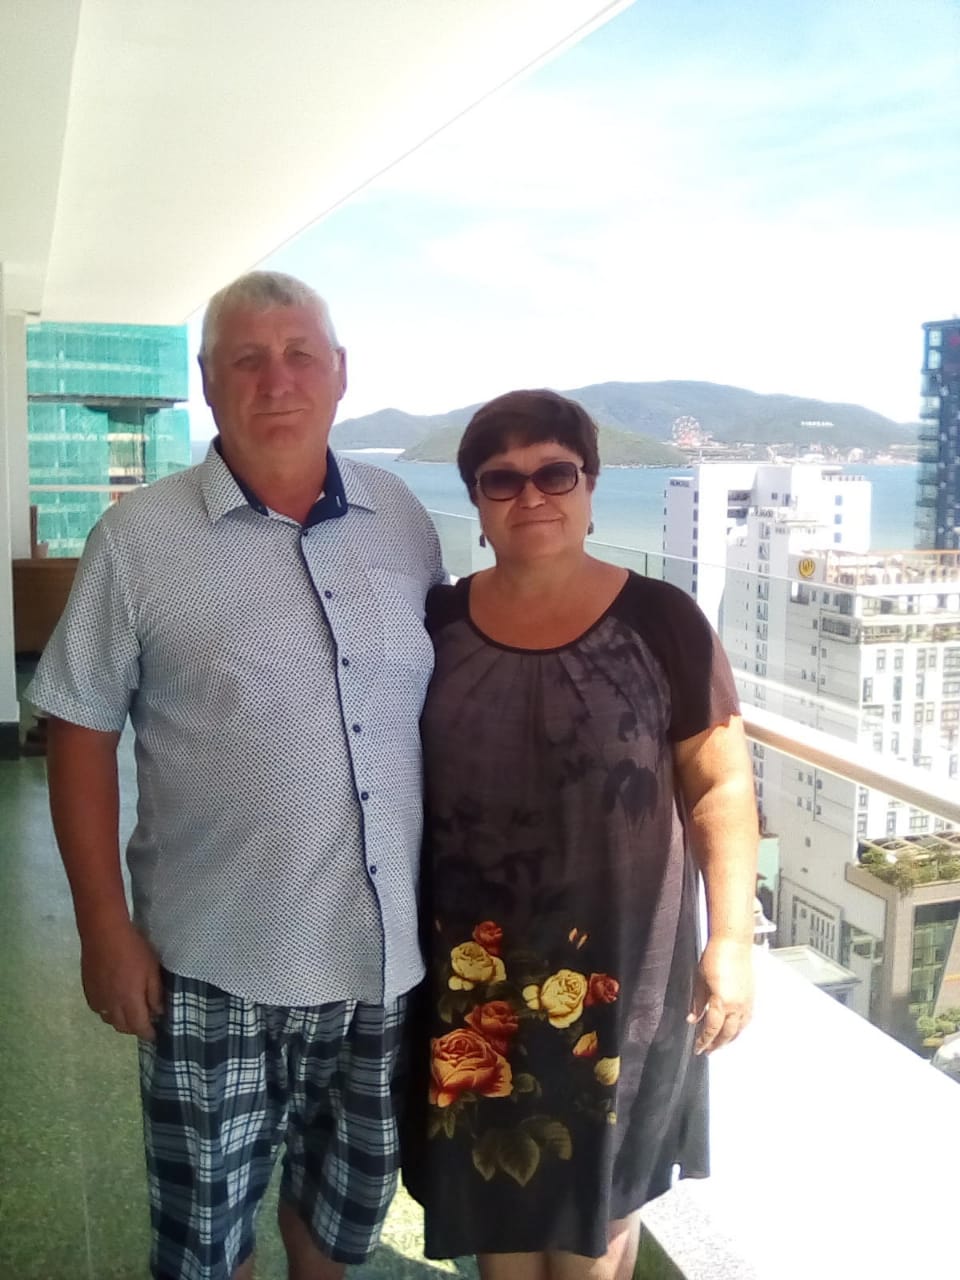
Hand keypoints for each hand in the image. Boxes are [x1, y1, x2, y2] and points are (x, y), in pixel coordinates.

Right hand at [80, 920, 163, 1039]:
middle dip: (134, 1028)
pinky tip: (113, 1001)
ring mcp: (98, 999)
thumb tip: (158, 1012)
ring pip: (109, 1020)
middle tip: (144, 1022)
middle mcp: (112, 1005)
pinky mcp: (88, 991)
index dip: (147, 1033)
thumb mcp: (152, 969)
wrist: (104, 934)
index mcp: (130, 1000)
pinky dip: (108, 1011)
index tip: (154, 1035)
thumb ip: (155, 993)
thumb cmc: (133, 949)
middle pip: (122, 1027)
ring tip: (129, 1011)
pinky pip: (98, 1009)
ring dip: (121, 1020)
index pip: (139, 1026)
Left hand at [687, 936, 753, 1054]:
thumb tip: (693, 1019)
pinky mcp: (751, 998)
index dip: (704, 1041)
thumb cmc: (715, 957)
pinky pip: (746, 1020)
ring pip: (738, 1029)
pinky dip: (738, 1029)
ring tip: (720, 1044)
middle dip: (717, 1044)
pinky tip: (733, 1030)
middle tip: (708, 1051)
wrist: (733, 944)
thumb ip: (697, 1003)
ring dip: (729, 1039)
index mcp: (722, 1002)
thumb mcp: (700, 981)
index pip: (712, 1029)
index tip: (698, 1048)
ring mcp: (746, 1003)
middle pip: (727, 1033)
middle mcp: (737, 1006)